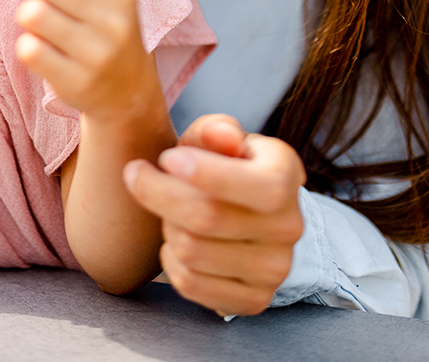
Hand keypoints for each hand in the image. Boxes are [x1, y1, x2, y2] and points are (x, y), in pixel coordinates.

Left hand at [12, 0, 162, 121]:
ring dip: (27, 17)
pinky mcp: (77, 82)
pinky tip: (43, 50)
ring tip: (43, 25)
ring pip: (32, 16)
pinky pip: (28, 49)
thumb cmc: (108, 22)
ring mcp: (97, 54)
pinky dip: (27, 45)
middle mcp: (114, 19)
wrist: (127, 89)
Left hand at [124, 114, 305, 315]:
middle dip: (159, 194)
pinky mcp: (254, 299)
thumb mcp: (216, 138)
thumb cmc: (220, 165)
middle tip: (138, 176)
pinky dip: (169, 261)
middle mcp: (290, 226)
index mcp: (286, 175)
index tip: (166, 159)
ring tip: (168, 211)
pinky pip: (190, 284)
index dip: (205, 173)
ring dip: (165, 227)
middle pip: (207, 218)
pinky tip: (175, 241)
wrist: (241, 213)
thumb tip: (223, 136)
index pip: (259, 185)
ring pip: (192, 252)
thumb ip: (214, 130)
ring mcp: (276, 269)